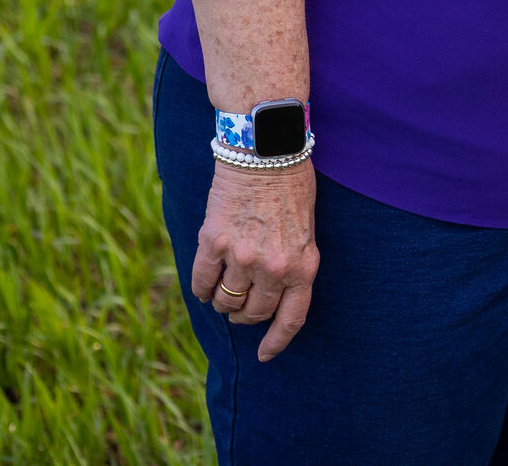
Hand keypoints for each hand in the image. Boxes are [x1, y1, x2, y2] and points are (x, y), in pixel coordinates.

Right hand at [190, 160, 319, 359]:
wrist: (266, 151)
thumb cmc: (291, 186)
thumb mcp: (306, 230)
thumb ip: (293, 264)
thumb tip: (272, 295)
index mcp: (303, 265)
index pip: (291, 319)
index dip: (276, 342)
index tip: (264, 355)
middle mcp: (273, 268)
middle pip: (253, 313)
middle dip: (246, 315)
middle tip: (241, 306)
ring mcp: (242, 257)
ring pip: (226, 301)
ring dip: (224, 301)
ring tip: (225, 289)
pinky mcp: (213, 243)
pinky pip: (202, 282)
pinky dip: (201, 289)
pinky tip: (205, 284)